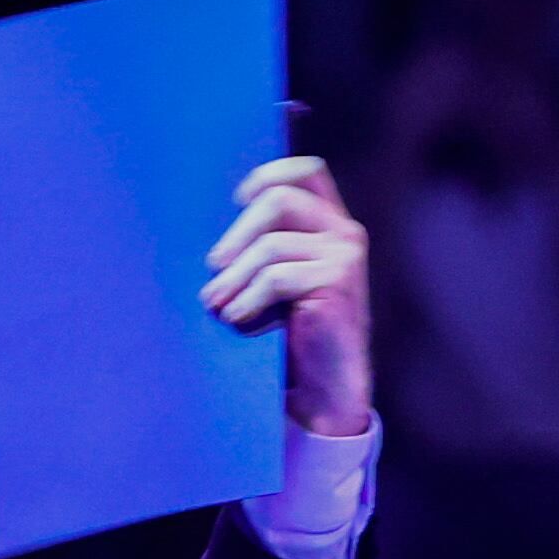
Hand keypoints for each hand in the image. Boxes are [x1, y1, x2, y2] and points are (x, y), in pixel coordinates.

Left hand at [204, 156, 372, 438]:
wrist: (326, 386)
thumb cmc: (295, 334)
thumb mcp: (280, 280)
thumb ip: (265, 247)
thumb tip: (214, 240)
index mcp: (333, 225)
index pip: (308, 173)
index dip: (268, 176)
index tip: (236, 199)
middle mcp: (345, 234)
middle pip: (279, 200)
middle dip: (237, 234)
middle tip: (213, 267)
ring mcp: (345, 256)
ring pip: (270, 246)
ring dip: (234, 278)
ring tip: (215, 304)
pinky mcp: (337, 283)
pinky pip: (275, 278)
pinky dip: (247, 299)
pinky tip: (235, 319)